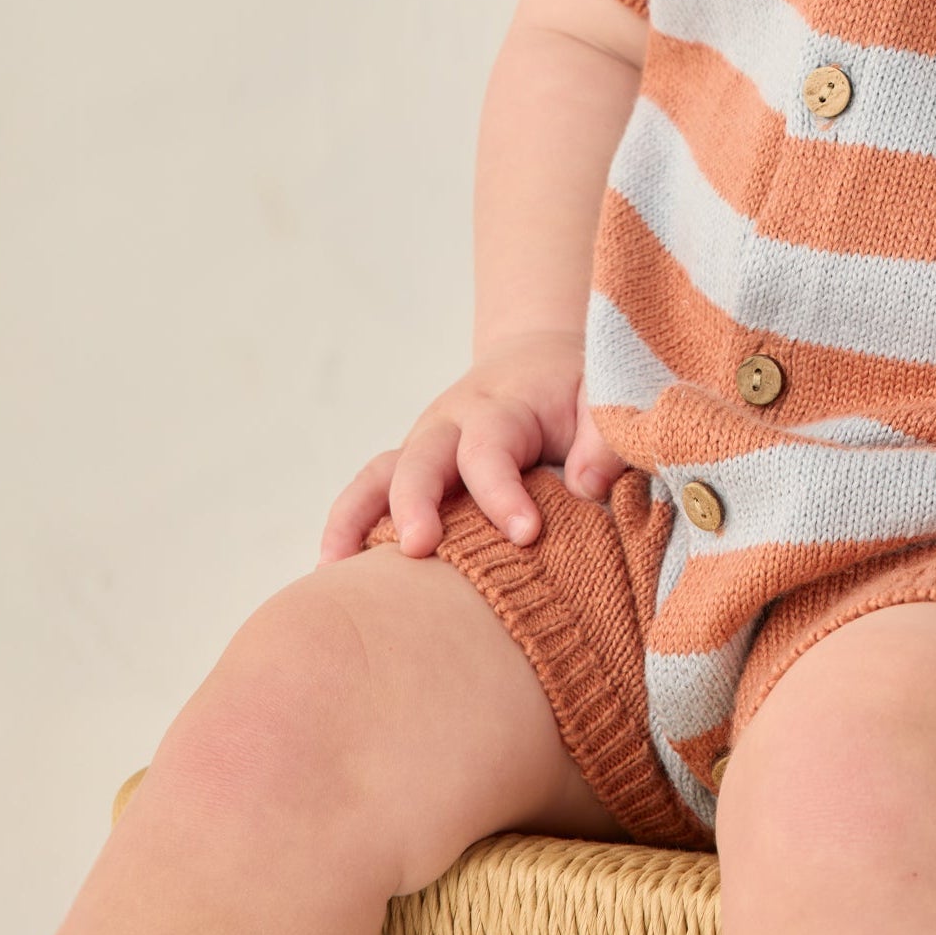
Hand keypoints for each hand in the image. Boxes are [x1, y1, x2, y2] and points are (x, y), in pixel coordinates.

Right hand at [317, 328, 630, 562]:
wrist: (536, 361)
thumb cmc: (574, 392)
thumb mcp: (602, 397)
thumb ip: (604, 438)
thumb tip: (588, 487)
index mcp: (501, 407)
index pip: (492, 447)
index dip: (503, 492)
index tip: (526, 533)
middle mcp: (450, 424)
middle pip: (422, 458)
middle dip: (416, 502)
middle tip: (419, 547)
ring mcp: (423, 448)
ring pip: (378, 474)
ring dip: (358, 517)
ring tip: (339, 570)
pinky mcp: (411, 472)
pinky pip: (368, 493)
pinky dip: (346, 527)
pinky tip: (330, 573)